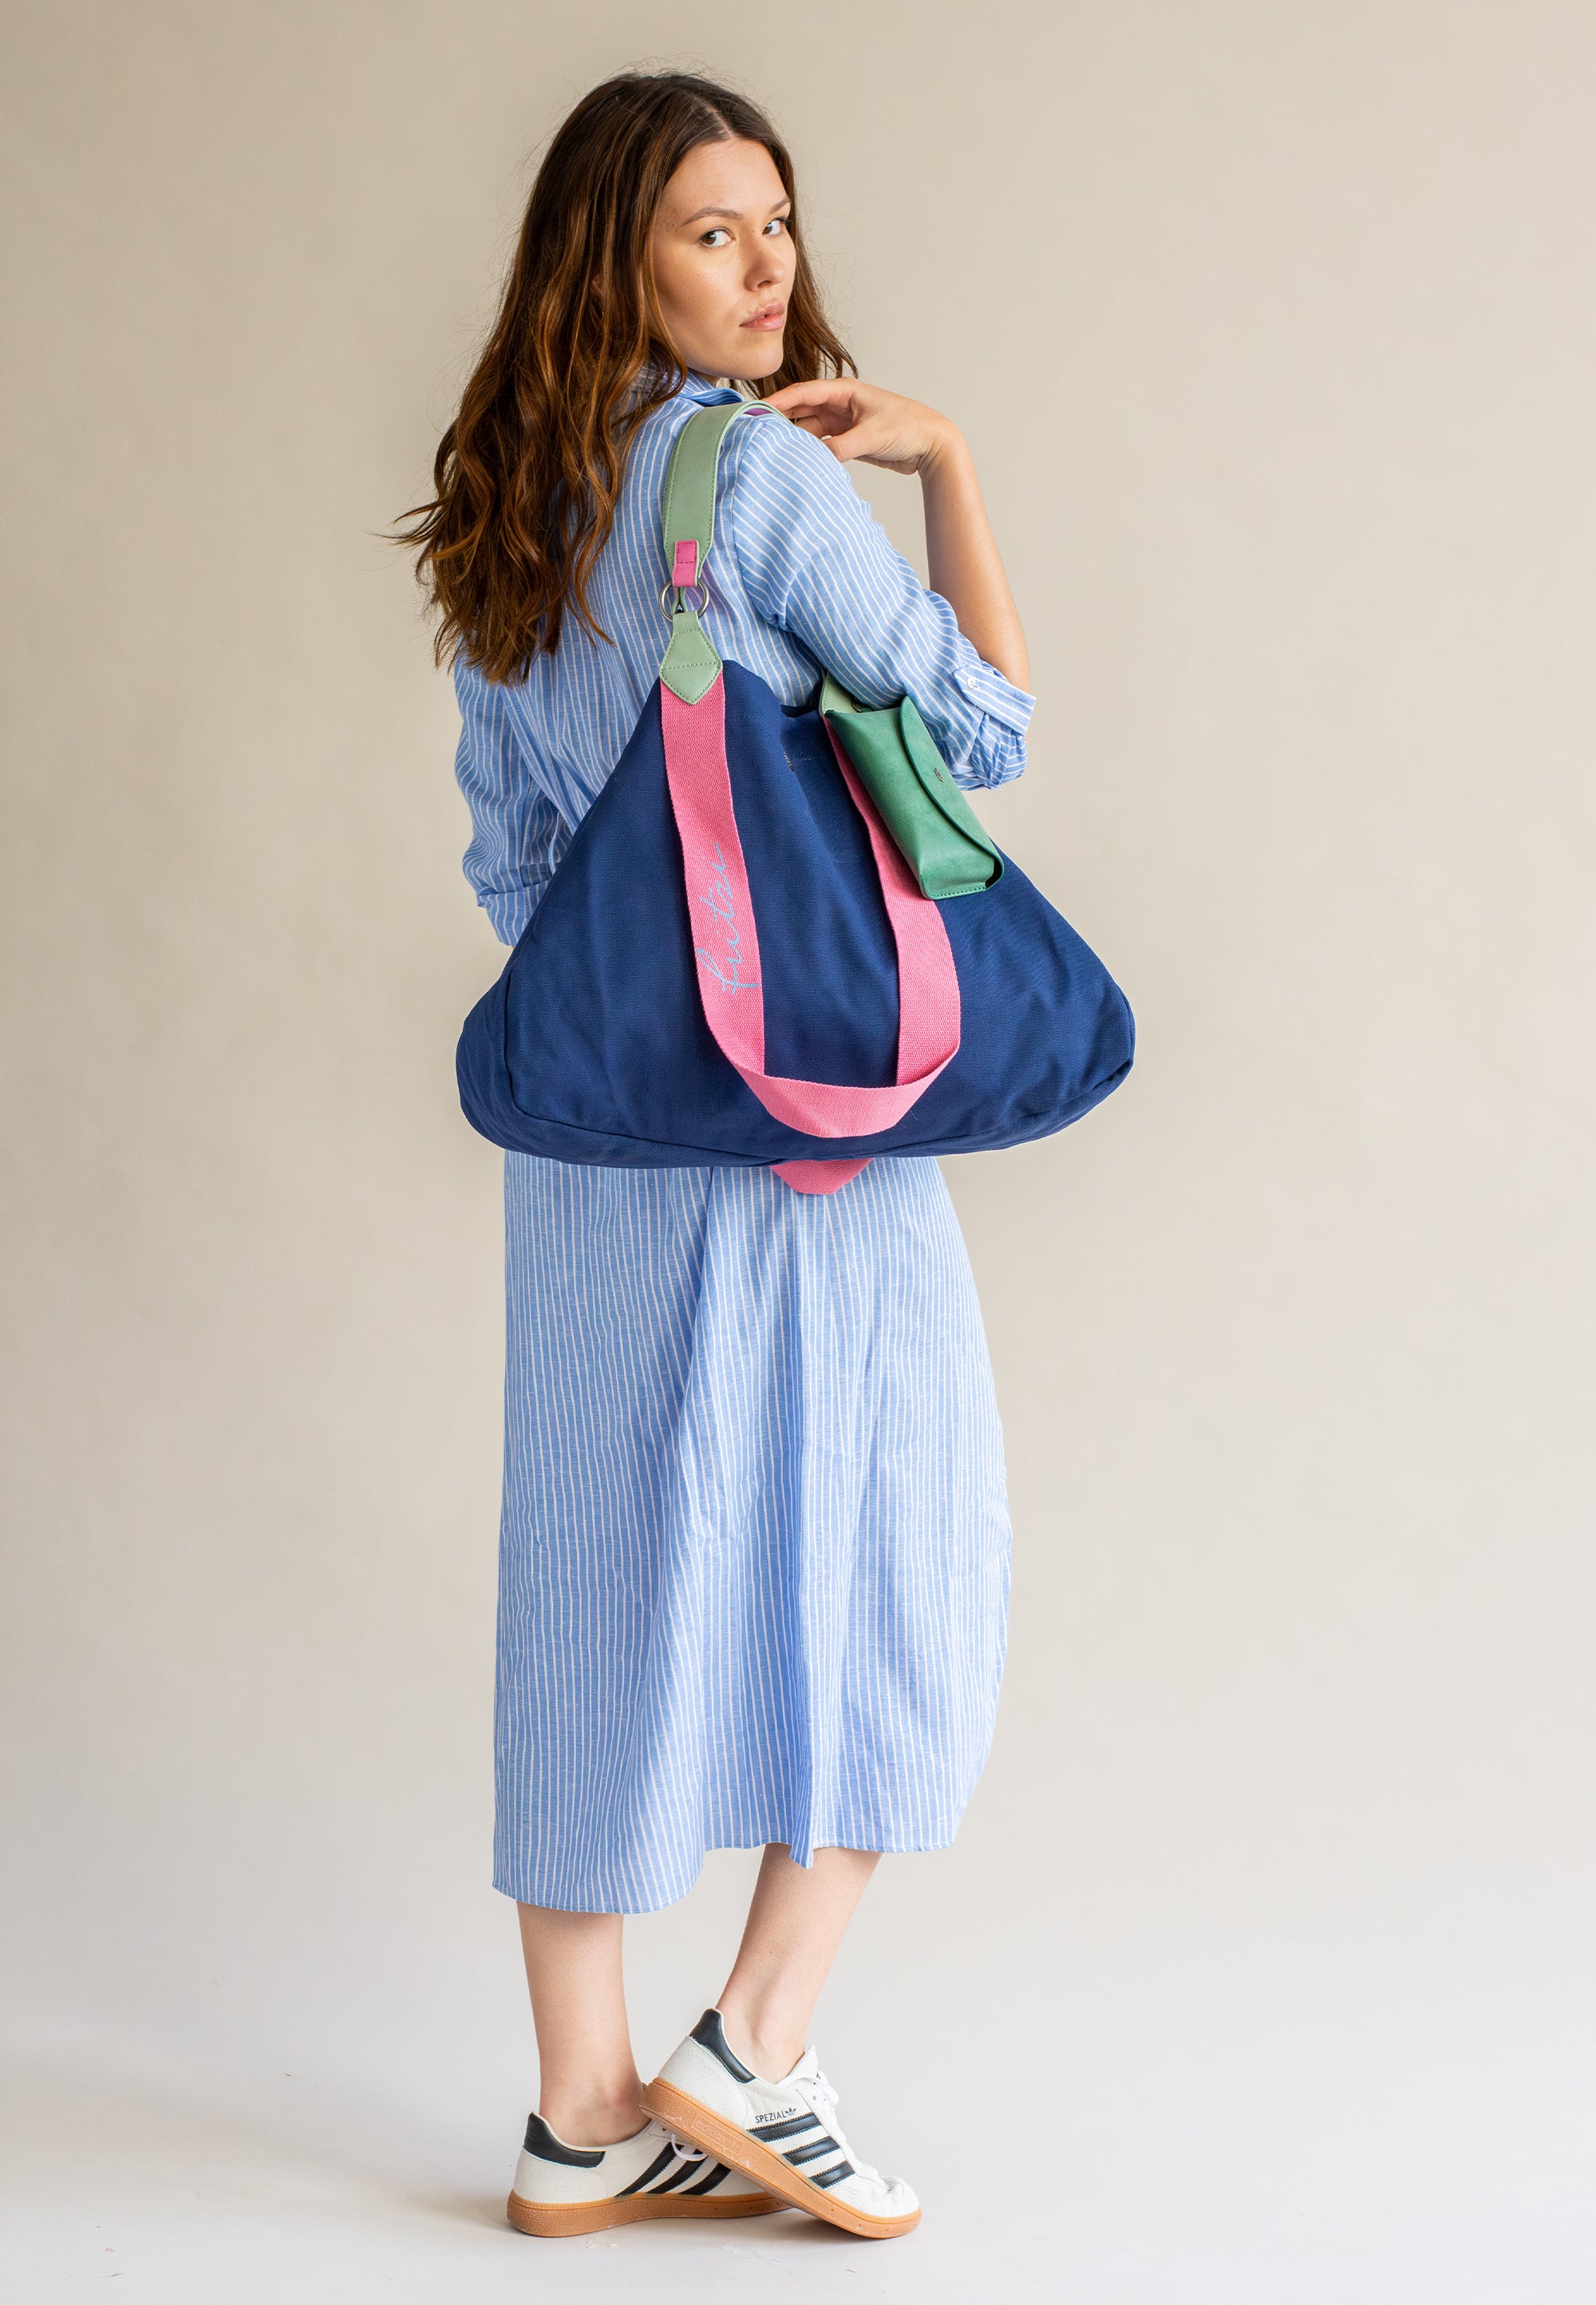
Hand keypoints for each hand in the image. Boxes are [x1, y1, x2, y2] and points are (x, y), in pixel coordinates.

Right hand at [764, 377, 961, 475]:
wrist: (931, 444)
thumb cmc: (907, 428)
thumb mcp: (871, 436)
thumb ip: (841, 447)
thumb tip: (814, 458)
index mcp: (845, 392)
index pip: (804, 393)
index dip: (779, 400)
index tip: (758, 409)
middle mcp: (841, 405)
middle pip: (802, 410)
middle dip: (780, 419)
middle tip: (756, 430)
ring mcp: (843, 424)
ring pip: (809, 429)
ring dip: (795, 438)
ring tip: (772, 449)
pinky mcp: (847, 441)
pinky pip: (821, 445)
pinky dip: (809, 452)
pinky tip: (796, 460)